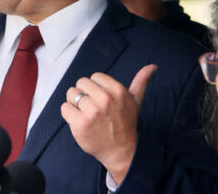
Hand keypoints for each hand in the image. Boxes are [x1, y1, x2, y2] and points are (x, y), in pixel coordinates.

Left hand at [60, 64, 156, 184]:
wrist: (121, 151)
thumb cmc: (125, 124)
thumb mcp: (135, 101)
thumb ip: (141, 82)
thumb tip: (152, 66)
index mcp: (117, 91)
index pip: (94, 77)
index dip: (96, 88)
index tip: (101, 99)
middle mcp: (105, 99)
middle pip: (80, 83)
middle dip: (84, 94)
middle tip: (92, 107)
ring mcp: (91, 112)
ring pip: (71, 94)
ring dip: (75, 103)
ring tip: (86, 114)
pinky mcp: (80, 124)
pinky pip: (65, 108)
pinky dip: (69, 114)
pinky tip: (79, 121)